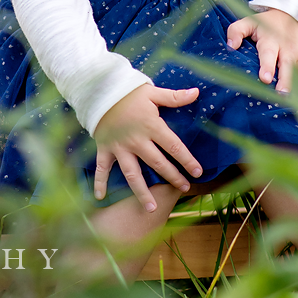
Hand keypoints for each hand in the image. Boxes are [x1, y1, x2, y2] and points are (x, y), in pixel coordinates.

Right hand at [92, 82, 204, 210]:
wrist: (99, 89)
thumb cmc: (129, 92)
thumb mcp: (152, 92)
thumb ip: (174, 97)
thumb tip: (197, 92)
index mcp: (151, 126)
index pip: (174, 146)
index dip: (187, 160)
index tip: (198, 172)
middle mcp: (136, 140)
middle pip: (157, 163)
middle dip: (172, 177)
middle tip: (184, 188)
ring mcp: (119, 147)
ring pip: (132, 174)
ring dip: (142, 192)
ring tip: (151, 208)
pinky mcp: (104, 148)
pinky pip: (102, 168)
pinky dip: (100, 182)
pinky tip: (101, 197)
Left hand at [225, 7, 297, 94]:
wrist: (295, 15)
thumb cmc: (268, 24)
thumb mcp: (250, 22)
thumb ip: (236, 31)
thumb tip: (231, 46)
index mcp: (271, 40)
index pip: (268, 54)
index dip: (267, 66)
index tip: (265, 78)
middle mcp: (288, 48)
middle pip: (288, 66)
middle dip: (286, 80)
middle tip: (282, 94)